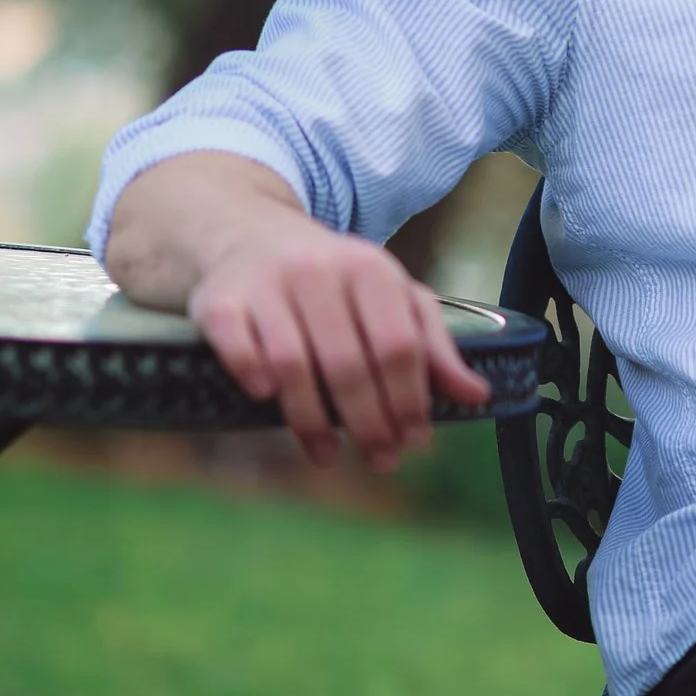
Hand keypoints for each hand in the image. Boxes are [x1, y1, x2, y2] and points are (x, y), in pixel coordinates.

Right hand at [188, 204, 488, 472]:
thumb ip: (433, 346)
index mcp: (371, 269)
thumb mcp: (392, 297)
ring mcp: (265, 284)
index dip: (409, 400)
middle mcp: (318, 271)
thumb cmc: (335, 281)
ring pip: (292, 364)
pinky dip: (251, 374)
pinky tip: (267, 401)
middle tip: (381, 459)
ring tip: (328, 455)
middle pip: (349, 363)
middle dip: (368, 422)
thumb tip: (477, 396)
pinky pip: (235, 346)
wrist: (250, 236)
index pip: (398, 345)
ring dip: (312, 420)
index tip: (415, 441)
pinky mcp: (218, 299)